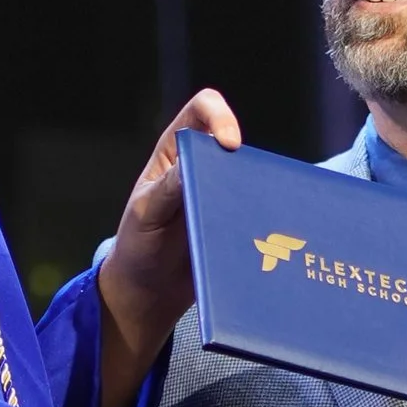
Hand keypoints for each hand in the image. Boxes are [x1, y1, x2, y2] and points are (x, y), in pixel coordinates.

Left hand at [94, 89, 242, 406]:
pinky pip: (257, 212)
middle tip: (246, 190)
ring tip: (256, 217)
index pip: (202, 111)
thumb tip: (192, 163)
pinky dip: (265, 219)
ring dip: (258, 192)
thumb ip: (167, 189)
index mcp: (175, 152)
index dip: (220, 116)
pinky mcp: (235, 223)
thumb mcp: (146, 216)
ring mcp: (220, 196)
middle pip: (236, 142)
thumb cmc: (137, 249)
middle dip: (246, 159)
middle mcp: (201, 167)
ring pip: (252, 178)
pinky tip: (270, 238)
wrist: (147, 295)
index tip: (230, 144)